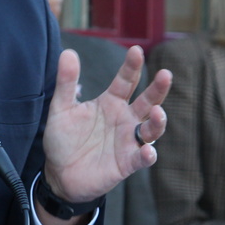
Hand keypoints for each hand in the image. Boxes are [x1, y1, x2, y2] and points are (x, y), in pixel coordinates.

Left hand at [39, 46, 169, 224]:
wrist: (59, 174)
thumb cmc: (63, 139)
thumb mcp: (62, 108)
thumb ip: (66, 82)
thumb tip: (68, 52)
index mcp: (110, 102)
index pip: (126, 81)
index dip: (132, 66)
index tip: (136, 50)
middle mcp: (125, 119)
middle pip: (147, 101)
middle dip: (158, 89)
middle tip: (166, 75)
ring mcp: (128, 141)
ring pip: (151, 129)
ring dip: (158, 121)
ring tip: (157, 112)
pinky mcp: (127, 163)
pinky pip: (142, 158)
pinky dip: (147, 155)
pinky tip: (147, 150)